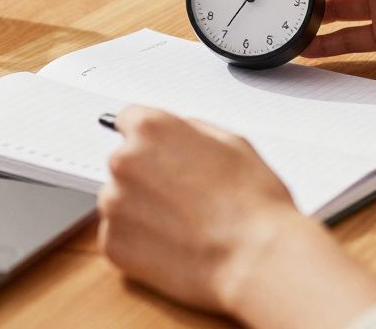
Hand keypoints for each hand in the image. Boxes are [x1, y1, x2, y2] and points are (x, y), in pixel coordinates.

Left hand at [98, 106, 375, 328]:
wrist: (261, 257)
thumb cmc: (259, 200)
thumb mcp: (232, 142)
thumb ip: (189, 128)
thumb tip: (164, 125)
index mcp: (152, 125)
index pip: (130, 118)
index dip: (155, 138)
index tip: (168, 156)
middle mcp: (124, 159)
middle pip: (125, 158)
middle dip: (149, 172)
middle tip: (187, 195)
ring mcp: (115, 203)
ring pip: (120, 197)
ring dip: (144, 206)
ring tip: (187, 222)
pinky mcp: (114, 244)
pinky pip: (119, 234)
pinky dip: (141, 240)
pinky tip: (177, 243)